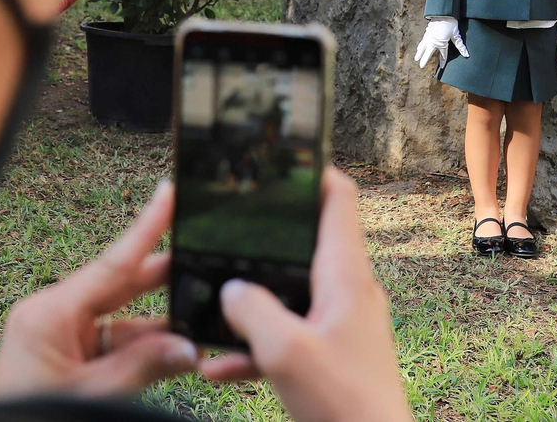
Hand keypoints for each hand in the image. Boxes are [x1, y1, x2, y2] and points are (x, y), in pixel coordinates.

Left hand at [0, 181, 197, 398]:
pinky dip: (147, 352)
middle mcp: (55, 316)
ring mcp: (62, 339)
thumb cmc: (26, 416)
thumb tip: (189, 347)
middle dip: (166, 278)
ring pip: (126, 322)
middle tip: (207, 255)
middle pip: (122, 287)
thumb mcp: (91, 396)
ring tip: (205, 322)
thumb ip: (142, 368)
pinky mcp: (69, 361)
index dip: (146, 228)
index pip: (112, 263)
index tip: (169, 193)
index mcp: (51, 312)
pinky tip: (180, 353)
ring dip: (163, 327)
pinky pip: (116, 347)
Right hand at [199, 169, 411, 421]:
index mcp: (346, 276)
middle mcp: (348, 293)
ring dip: (252, 301)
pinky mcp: (331, 358)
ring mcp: (341, 326)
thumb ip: (252, 310)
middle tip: (225, 224)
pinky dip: (256, 346)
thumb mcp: (285, 351)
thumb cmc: (346, 405)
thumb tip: (231, 289)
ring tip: (208, 304)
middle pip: (306, 243)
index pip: (338, 199)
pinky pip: (288, 338)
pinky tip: (218, 366)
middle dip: (264, 236)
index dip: (311, 172)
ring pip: (289, 295)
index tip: (276, 160)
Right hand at [413, 18, 467, 70]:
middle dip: (424, 60)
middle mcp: (433, 41)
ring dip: (419, 53)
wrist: (443, 13)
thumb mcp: (456, 35)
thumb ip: (460, 45)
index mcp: (441, 43)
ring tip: (416, 58)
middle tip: (421, 66)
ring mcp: (428, 37)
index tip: (442, 67)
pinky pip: (422, 41)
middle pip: (427, 53)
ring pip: (422, 47)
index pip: (443, 55)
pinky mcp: (427, 32)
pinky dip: (420, 45)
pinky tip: (419, 47)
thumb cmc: (450, 24)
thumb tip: (466, 54)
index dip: (443, 61)